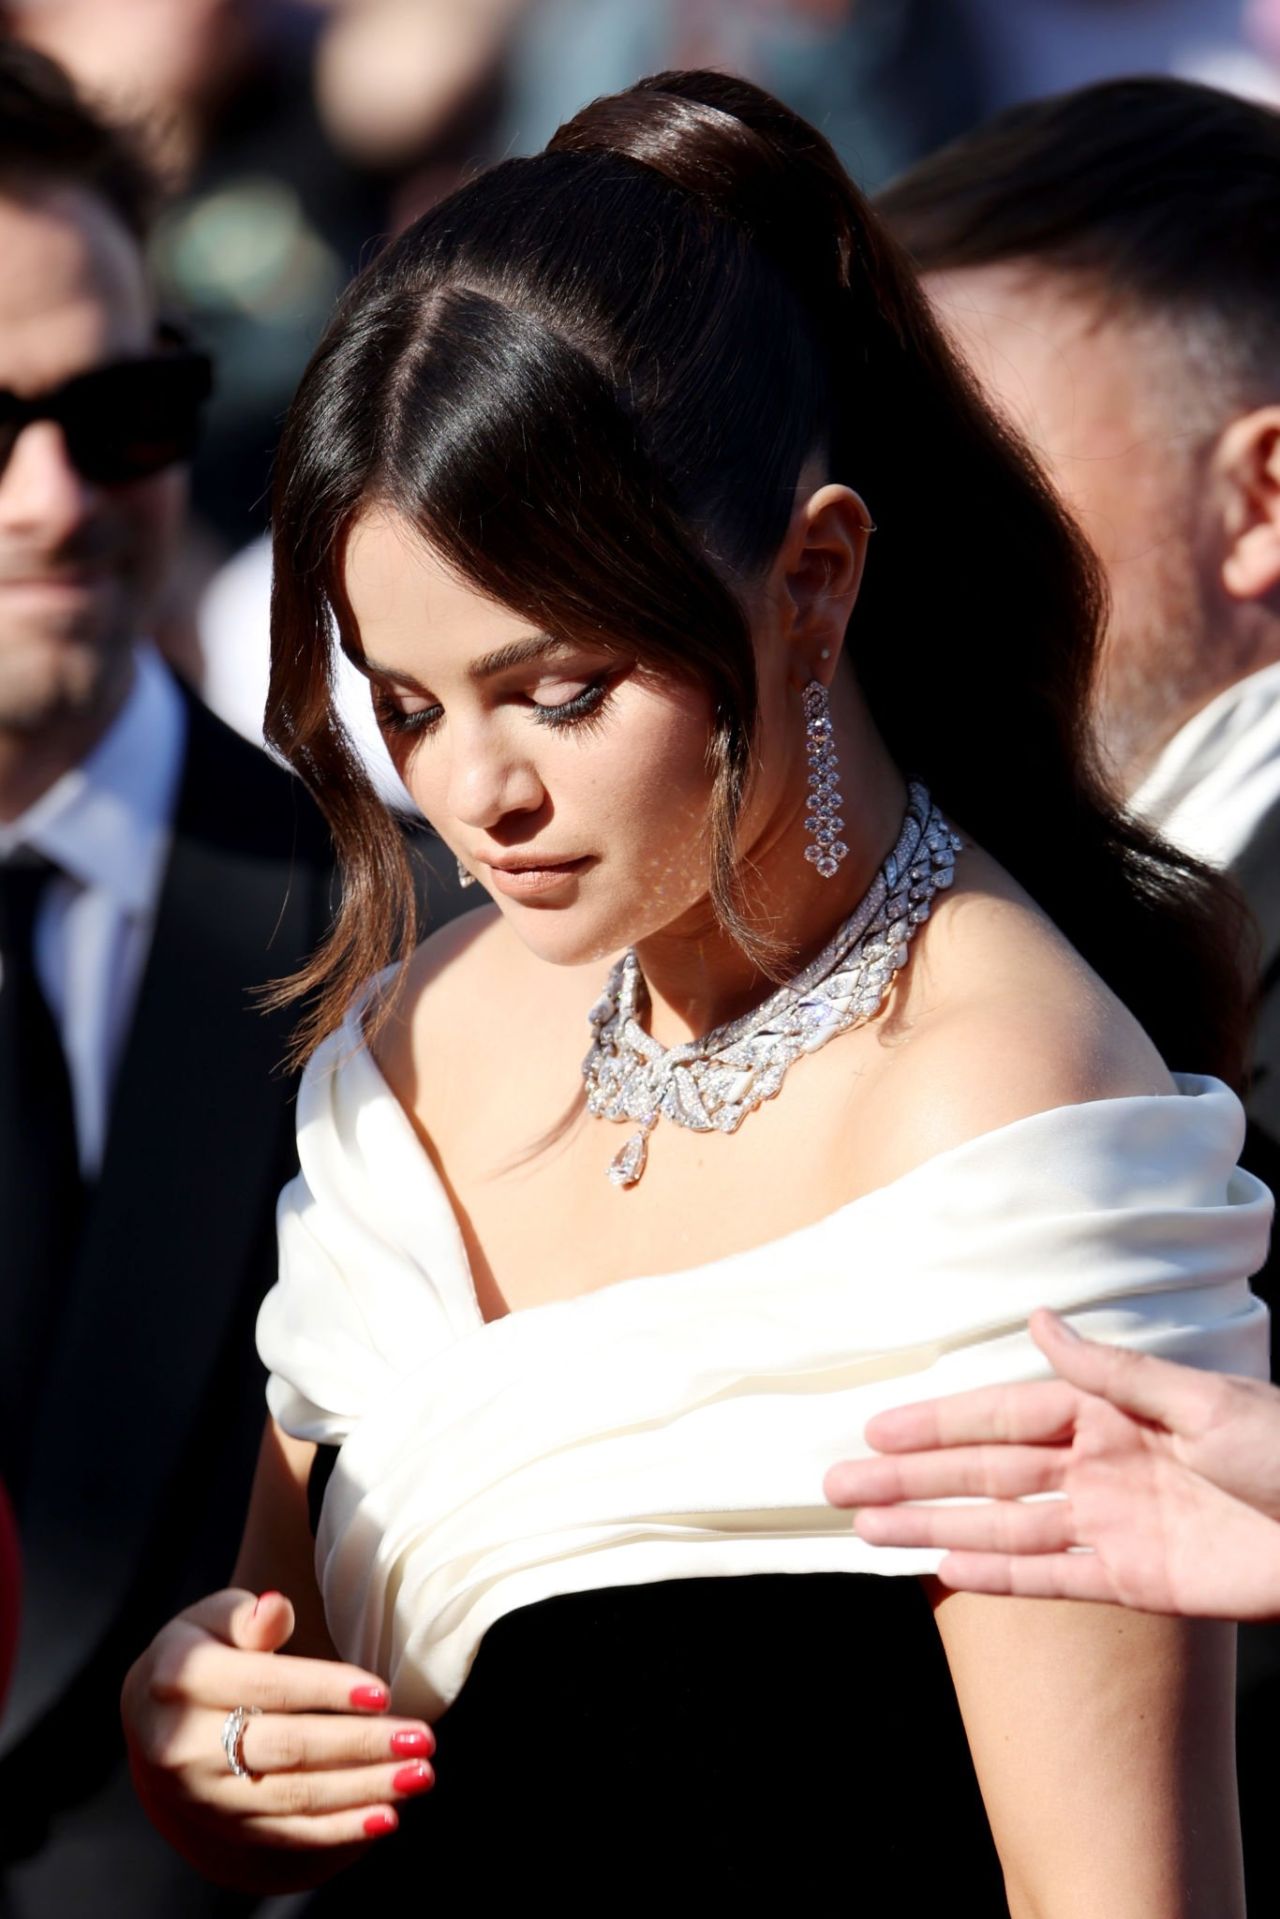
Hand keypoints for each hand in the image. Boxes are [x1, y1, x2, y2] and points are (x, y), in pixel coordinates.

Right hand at [122, 1589, 435, 1892]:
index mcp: (183, 1679)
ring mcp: (202, 1793)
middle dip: (361, 1745)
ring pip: (294, 1796)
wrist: (150, 1718)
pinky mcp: (223, 1826)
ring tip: (418, 1775)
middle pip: (288, 1747)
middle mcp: (184, 1744)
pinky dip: (339, 1829)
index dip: (326, 1690)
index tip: (383, 1693)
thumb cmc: (201, 1652)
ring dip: (363, 1789)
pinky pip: (287, 1833)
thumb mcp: (212, 1619)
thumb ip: (248, 1616)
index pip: (267, 1686)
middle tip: (422, 1738)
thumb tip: (276, 1607)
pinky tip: (386, 1816)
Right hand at [824, 1309, 1279, 1619]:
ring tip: (866, 1529)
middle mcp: (1097, 1467)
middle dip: (912, 1477)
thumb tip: (1036, 1321)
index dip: (937, 1423)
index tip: (874, 1425)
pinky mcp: (1134, 1582)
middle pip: (985, 1475)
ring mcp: (1111, 1526)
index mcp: (1110, 1412)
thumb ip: (1109, 1371)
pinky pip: (1051, 1579)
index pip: (1003, 1417)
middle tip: (838, 1481)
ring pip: (1001, 1528)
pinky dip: (997, 1576)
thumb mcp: (1200, 1398)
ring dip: (933, 1527)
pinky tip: (943, 1569)